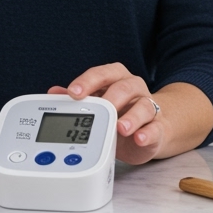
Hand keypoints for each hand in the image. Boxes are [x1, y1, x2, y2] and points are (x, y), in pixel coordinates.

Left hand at [49, 63, 163, 164]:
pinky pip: (155, 128)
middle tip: (98, 111)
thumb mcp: (97, 104)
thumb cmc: (120, 112)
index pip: (102, 74)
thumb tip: (54, 93)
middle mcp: (134, 89)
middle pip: (124, 87)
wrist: (151, 127)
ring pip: (143, 106)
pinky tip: (139, 138)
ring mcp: (148, 107)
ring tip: (120, 128)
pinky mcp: (158, 128)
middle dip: (110, 98)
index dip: (87, 82)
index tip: (74, 93)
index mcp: (116, 78)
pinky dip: (148, 133)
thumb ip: (78, 98)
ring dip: (131, 118)